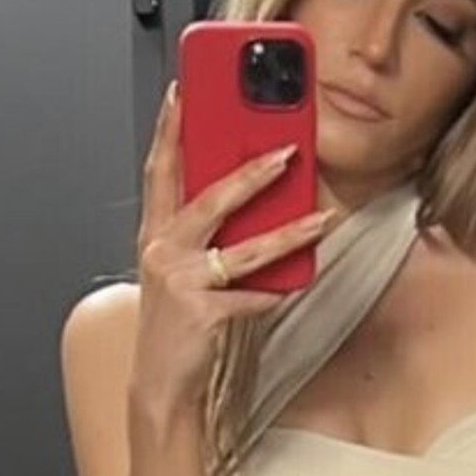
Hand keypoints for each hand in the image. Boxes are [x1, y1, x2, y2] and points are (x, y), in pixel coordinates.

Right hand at [131, 83, 341, 412]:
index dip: (169, 129)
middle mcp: (162, 252)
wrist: (160, 384)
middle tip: (286, 150)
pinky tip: (293, 287)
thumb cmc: (175, 326)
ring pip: (244, 249)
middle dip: (250, 171)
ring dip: (288, 232)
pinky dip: (274, 293)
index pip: (160, 170)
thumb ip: (204, 235)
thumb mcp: (179, 271)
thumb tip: (254, 204)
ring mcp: (180, 283)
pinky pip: (252, 296)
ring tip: (320, 218)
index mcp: (154, 235)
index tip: (183, 91)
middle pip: (209, 199)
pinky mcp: (202, 314)